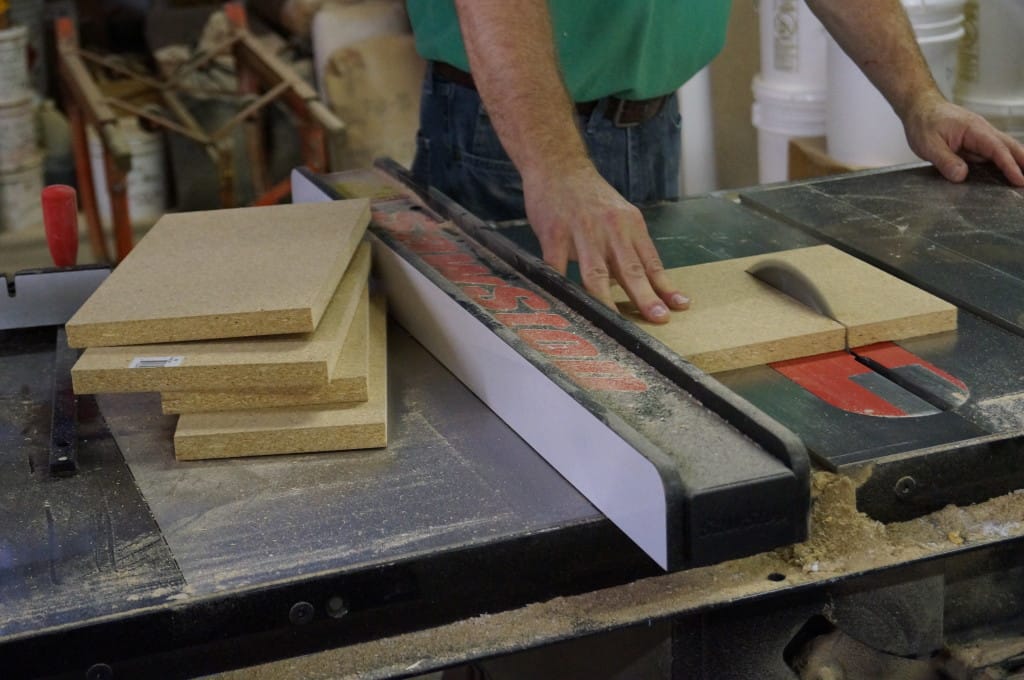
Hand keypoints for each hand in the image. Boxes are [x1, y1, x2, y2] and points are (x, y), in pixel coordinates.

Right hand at [523, 166, 689, 323]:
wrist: (558, 164)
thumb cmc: (589, 194)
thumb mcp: (618, 214)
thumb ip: (626, 246)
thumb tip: (636, 282)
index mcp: (630, 225)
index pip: (650, 261)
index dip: (664, 286)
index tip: (679, 306)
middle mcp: (609, 229)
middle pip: (630, 269)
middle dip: (645, 296)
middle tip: (659, 317)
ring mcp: (581, 232)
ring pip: (595, 274)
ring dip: (607, 301)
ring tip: (617, 324)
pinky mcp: (554, 234)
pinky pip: (557, 268)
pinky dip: (562, 289)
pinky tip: (566, 307)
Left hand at [903, 91, 1023, 185]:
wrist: (919, 107)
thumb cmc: (923, 122)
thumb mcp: (928, 144)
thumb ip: (945, 160)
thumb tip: (962, 176)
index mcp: (974, 130)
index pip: (997, 149)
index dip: (1009, 165)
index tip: (1019, 180)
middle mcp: (982, 131)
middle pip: (1009, 146)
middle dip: (1023, 162)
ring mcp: (979, 136)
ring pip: (1003, 149)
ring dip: (1016, 162)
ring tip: (1023, 179)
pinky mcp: (974, 142)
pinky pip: (992, 153)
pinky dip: (1003, 162)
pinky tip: (1007, 173)